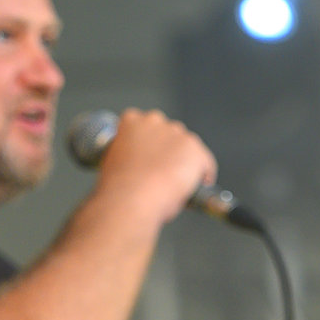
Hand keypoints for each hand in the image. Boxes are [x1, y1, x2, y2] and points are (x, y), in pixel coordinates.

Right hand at [92, 108, 216, 225]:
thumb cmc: (119, 187)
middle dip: (168, 150)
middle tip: (163, 172)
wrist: (132, 197)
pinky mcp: (195, 149)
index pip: (144, 125)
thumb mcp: (113, 164)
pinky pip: (205, 163)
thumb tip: (138, 169)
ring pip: (188, 147)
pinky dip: (203, 175)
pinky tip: (196, 189)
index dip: (149, 143)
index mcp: (131, 121)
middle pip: (169, 133)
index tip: (149, 157)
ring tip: (179, 183)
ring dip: (185, 161)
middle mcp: (155, 121)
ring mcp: (177, 133)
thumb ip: (128, 158)